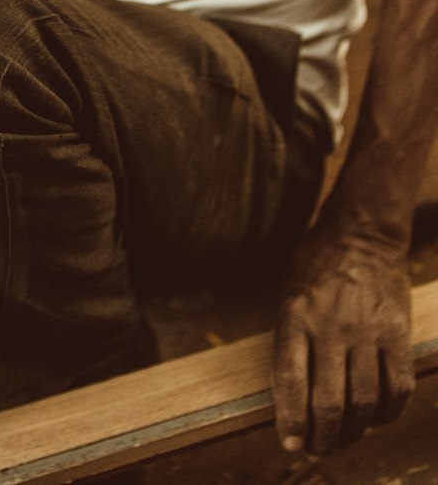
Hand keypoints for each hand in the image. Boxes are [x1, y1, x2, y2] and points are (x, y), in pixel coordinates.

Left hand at [272, 223, 413, 455]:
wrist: (361, 234)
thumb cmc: (316, 266)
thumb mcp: (288, 294)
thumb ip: (289, 340)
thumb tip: (290, 398)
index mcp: (295, 315)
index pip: (290, 380)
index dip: (290, 419)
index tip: (290, 444)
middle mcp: (330, 325)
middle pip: (329, 401)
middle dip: (322, 437)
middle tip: (318, 450)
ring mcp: (367, 330)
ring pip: (363, 402)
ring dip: (353, 431)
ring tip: (344, 438)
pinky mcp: (397, 332)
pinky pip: (397, 387)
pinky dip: (388, 413)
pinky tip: (377, 417)